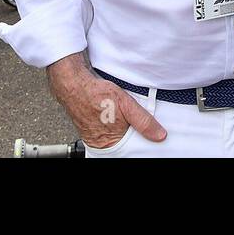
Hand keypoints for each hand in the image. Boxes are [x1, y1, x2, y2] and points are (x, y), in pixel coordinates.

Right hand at [48, 54, 165, 149]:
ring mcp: (94, 138)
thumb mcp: (126, 104)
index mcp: (111, 142)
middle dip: (132, 133)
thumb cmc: (96, 94)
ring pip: (117, 136)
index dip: (142, 140)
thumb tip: (158, 134)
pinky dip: (114, 124)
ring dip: (123, 127)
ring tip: (119, 115)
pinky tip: (112, 115)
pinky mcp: (90, 131)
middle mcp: (101, 143)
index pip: (133, 149)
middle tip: (129, 119)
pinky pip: (107, 131)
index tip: (149, 134)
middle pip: (125, 144)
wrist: (75, 85)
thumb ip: (143, 121)